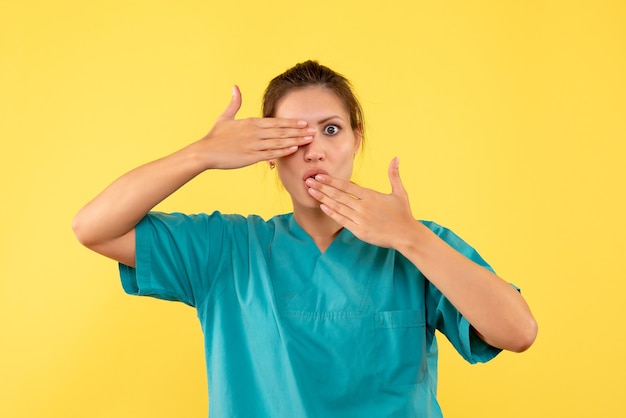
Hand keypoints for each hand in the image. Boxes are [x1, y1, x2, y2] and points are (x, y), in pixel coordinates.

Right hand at [197, 86, 314, 169]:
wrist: (205, 152)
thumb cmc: (215, 136)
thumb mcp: (225, 117)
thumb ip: (234, 103)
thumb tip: (235, 86)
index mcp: (251, 122)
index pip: (275, 121)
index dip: (291, 122)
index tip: (303, 122)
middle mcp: (255, 132)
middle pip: (281, 131)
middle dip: (298, 131)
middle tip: (313, 131)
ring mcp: (254, 144)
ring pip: (279, 141)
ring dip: (296, 140)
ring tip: (309, 140)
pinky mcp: (251, 156)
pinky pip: (271, 153)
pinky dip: (283, 151)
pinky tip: (294, 149)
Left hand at [306, 157, 415, 248]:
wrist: (406, 235)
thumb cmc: (403, 214)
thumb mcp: (400, 192)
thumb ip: (394, 174)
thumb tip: (396, 157)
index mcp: (371, 196)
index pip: (347, 186)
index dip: (331, 181)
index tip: (319, 176)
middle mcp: (363, 206)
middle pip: (338, 195)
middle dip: (322, 187)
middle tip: (308, 181)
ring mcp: (360, 219)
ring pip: (337, 207)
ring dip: (323, 199)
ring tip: (311, 192)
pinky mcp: (359, 231)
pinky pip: (342, 220)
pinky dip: (331, 213)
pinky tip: (322, 206)